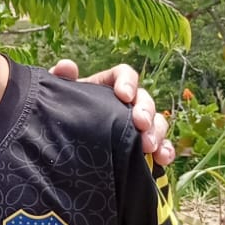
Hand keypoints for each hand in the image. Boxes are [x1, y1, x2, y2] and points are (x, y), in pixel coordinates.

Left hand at [49, 60, 173, 166]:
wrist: (60, 144)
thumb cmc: (62, 113)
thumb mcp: (59, 97)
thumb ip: (61, 80)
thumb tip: (66, 66)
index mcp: (108, 85)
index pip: (125, 75)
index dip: (127, 82)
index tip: (124, 95)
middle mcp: (127, 104)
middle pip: (144, 99)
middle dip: (146, 111)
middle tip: (141, 124)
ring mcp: (137, 125)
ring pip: (156, 122)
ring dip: (157, 132)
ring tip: (149, 146)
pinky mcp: (142, 147)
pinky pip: (161, 146)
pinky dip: (165, 150)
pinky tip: (162, 158)